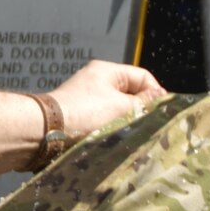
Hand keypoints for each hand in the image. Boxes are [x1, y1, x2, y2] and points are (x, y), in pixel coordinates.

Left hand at [47, 60, 165, 139]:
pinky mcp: (82, 115)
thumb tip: (162, 99)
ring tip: (131, 134)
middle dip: (141, 109)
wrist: (47, 130)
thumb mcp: (121, 107)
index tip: (161, 112)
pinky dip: (114, 128)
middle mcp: (98, 81)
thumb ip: (144, 103)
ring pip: (120, 109)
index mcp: (108, 71)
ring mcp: (89, 98)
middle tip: (148, 125)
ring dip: (127, 121)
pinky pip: (106, 119)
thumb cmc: (85, 113)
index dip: (155, 93)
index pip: (143, 77)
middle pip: (131, 94)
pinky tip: (116, 139)